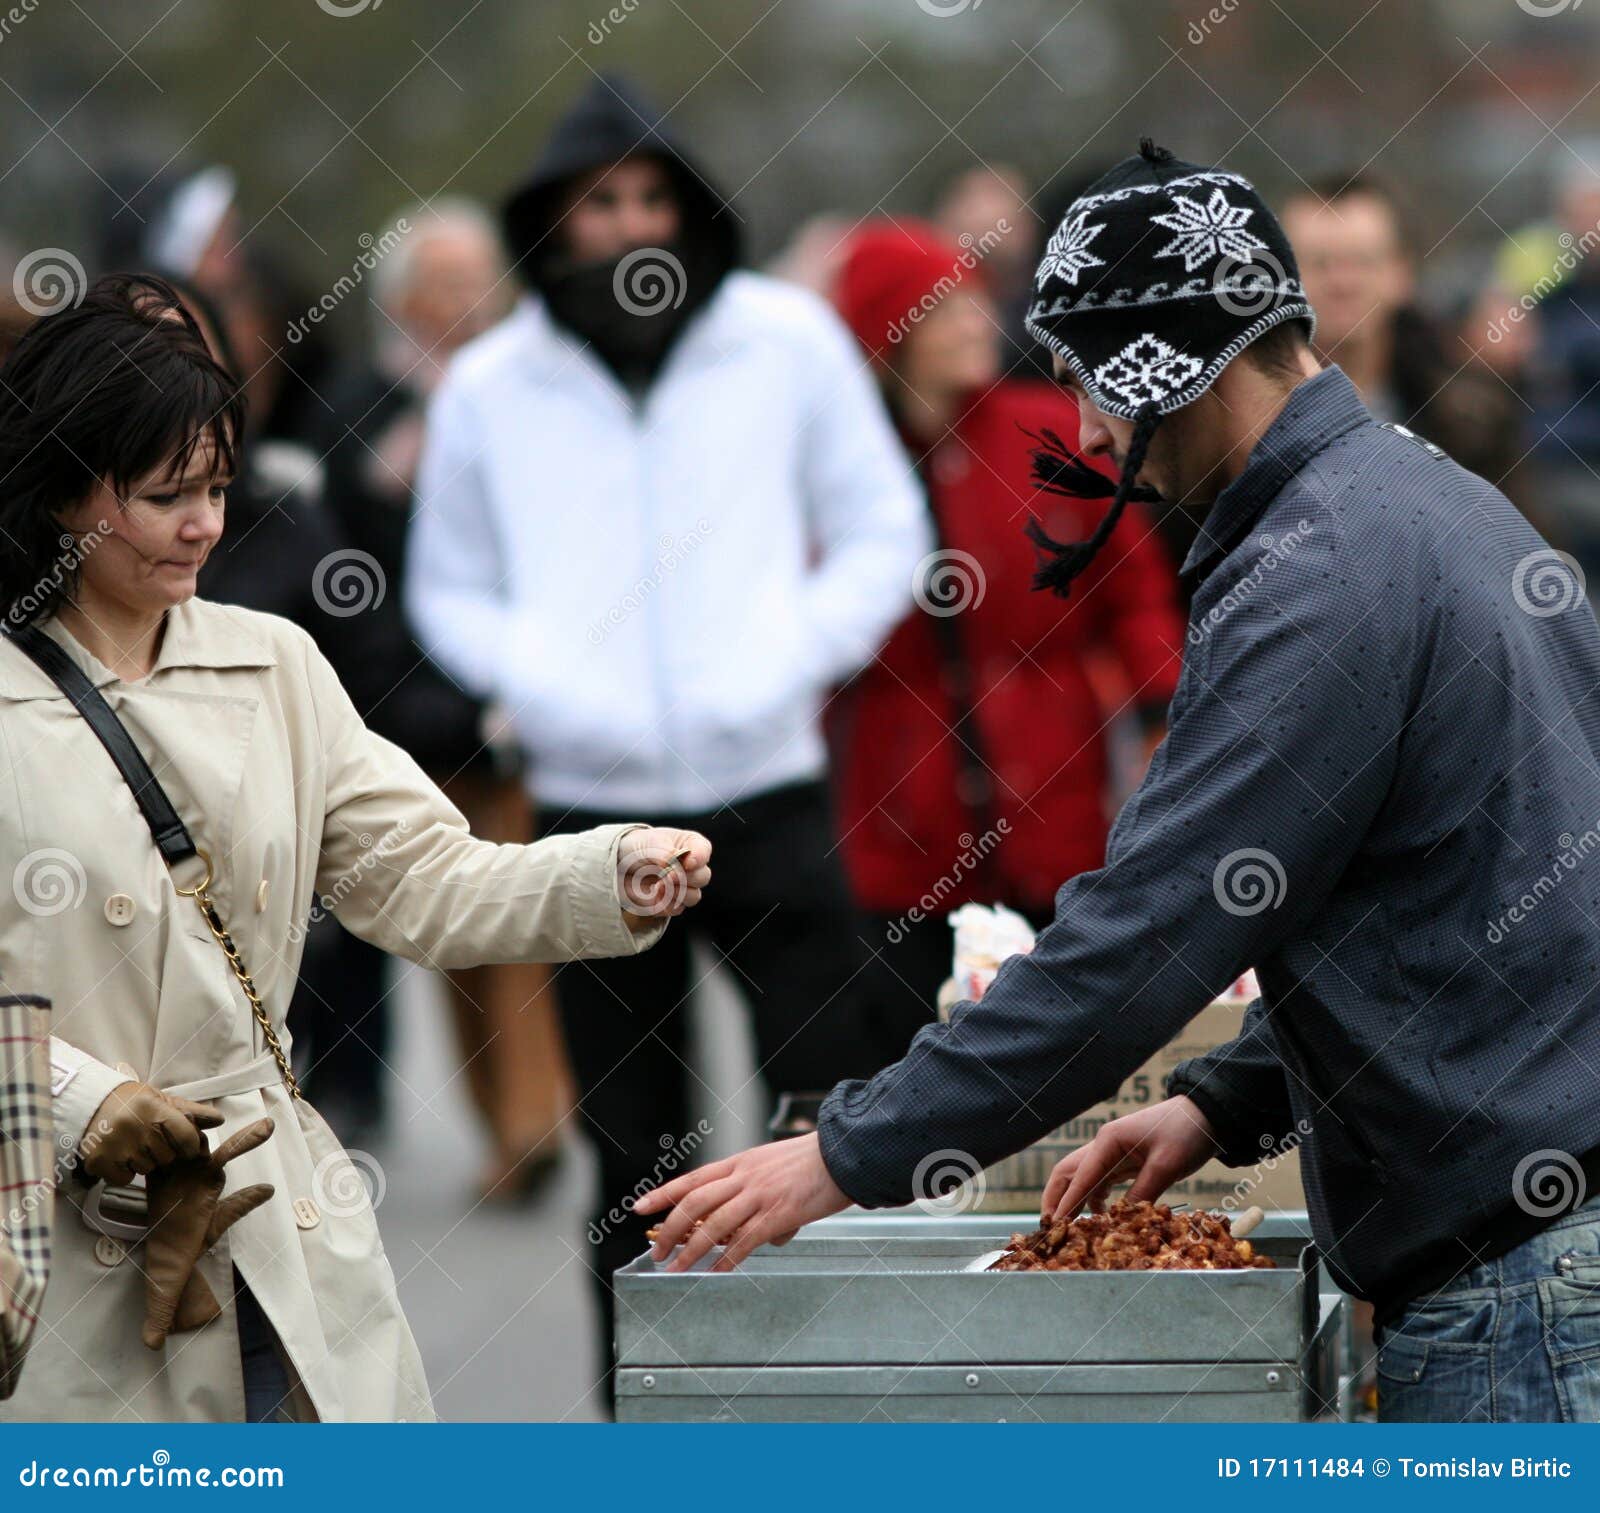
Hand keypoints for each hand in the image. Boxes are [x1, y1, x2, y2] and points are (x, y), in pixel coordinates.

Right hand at [81, 1081, 223, 1185]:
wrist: (89, 1103)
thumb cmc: (131, 1103)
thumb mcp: (161, 1101)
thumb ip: (190, 1112)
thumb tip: (219, 1120)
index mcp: (153, 1108)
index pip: (186, 1136)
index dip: (190, 1145)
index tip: (186, 1146)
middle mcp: (135, 1126)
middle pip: (167, 1156)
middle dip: (162, 1152)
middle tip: (148, 1139)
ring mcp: (115, 1145)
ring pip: (146, 1169)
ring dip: (143, 1162)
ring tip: (131, 1144)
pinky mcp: (98, 1160)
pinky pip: (124, 1179)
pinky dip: (123, 1172)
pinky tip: (118, 1156)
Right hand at [142, 1118, 275, 1349]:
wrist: (157, 1232)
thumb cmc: (178, 1250)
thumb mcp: (168, 1279)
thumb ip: (164, 1307)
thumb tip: (152, 1346)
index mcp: (210, 1211)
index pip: (235, 1203)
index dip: (248, 1200)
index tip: (268, 1191)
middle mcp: (205, 1185)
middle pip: (228, 1160)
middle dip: (247, 1143)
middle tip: (269, 1128)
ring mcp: (189, 1170)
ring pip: (206, 1145)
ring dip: (217, 1131)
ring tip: (236, 1116)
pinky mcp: (169, 1162)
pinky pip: (178, 1140)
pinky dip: (183, 1128)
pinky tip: (180, 1112)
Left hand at [617, 827, 711, 920]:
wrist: (618, 864)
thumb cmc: (637, 846)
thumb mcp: (648, 842)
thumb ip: (663, 851)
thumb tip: (672, 862)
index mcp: (689, 845)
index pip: (703, 851)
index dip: (699, 858)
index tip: (687, 863)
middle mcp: (690, 867)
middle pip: (702, 877)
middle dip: (685, 878)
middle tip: (667, 876)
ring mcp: (681, 886)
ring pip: (694, 896)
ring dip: (677, 894)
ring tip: (657, 886)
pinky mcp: (670, 902)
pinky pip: (676, 909)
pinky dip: (666, 905)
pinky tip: (653, 895)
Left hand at [632, 1132, 849, 1271]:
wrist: (844, 1153)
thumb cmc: (814, 1162)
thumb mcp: (776, 1170)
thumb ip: (761, 1198)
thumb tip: (762, 1236)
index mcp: (740, 1163)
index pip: (692, 1179)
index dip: (662, 1194)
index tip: (639, 1207)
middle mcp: (744, 1176)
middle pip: (694, 1203)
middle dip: (670, 1229)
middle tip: (657, 1250)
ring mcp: (759, 1194)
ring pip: (713, 1225)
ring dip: (690, 1250)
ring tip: (675, 1269)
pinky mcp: (778, 1213)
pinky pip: (743, 1241)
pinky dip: (725, 1260)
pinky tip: (715, 1272)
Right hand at [1040, 1095, 1219, 1221]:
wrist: (1206, 1115)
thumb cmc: (1186, 1133)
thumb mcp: (1166, 1165)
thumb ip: (1142, 1193)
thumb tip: (1122, 1221)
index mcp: (1108, 1141)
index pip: (1080, 1176)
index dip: (1067, 1202)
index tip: (1054, 1225)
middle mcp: (1104, 1145)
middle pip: (1069, 1172)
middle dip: (1057, 1198)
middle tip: (1049, 1226)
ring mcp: (1113, 1152)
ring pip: (1082, 1177)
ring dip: (1073, 1199)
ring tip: (1067, 1227)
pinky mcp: (1125, 1160)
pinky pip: (1101, 1181)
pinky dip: (1093, 1198)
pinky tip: (1097, 1216)